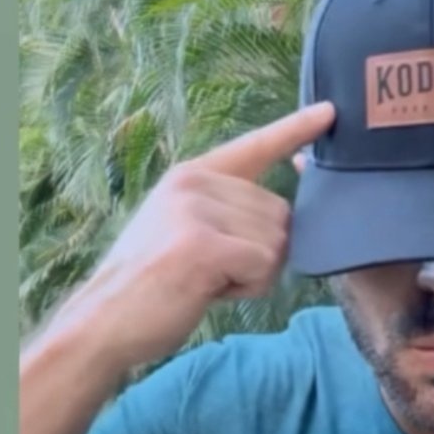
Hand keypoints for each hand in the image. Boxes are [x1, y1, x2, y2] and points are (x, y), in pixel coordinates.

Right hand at [63, 103, 334, 371]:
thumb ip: (226, 212)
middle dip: (259, 253)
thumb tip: (284, 218)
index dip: (295, 130)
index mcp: (191, 176)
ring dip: (253, 275)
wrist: (103, 321)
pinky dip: (246, 288)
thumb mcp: (183, 229)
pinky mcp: (204, 243)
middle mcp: (195, 183)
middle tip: (211, 271)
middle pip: (279, 214)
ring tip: (205, 280)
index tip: (330, 111)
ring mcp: (198, 210)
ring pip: (276, 243)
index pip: (254, 146)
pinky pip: (264, 265)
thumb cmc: (149, 286)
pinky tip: (208, 290)